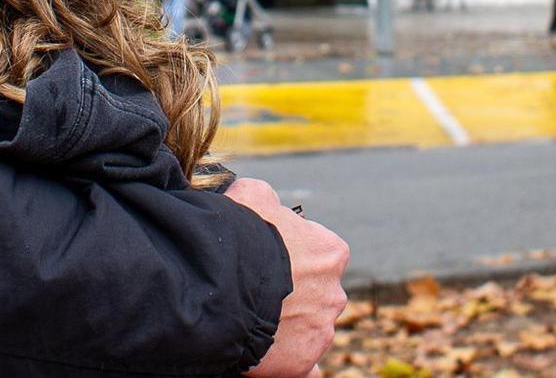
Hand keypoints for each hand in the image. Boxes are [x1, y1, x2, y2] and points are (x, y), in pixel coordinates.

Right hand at [228, 177, 348, 377]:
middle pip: (315, 294)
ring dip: (288, 326)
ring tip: (254, 321)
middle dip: (293, 294)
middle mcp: (333, 293)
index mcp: (329, 253)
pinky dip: (293, 361)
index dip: (291, 254)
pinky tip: (274, 357)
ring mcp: (319, 330)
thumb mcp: (250, 195)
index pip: (318, 253)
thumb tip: (265, 202)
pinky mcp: (301, 363)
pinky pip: (304, 366)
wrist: (222, 284)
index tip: (267, 258)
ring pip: (309, 329)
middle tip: (258, 292)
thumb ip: (266, 199)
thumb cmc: (239, 234)